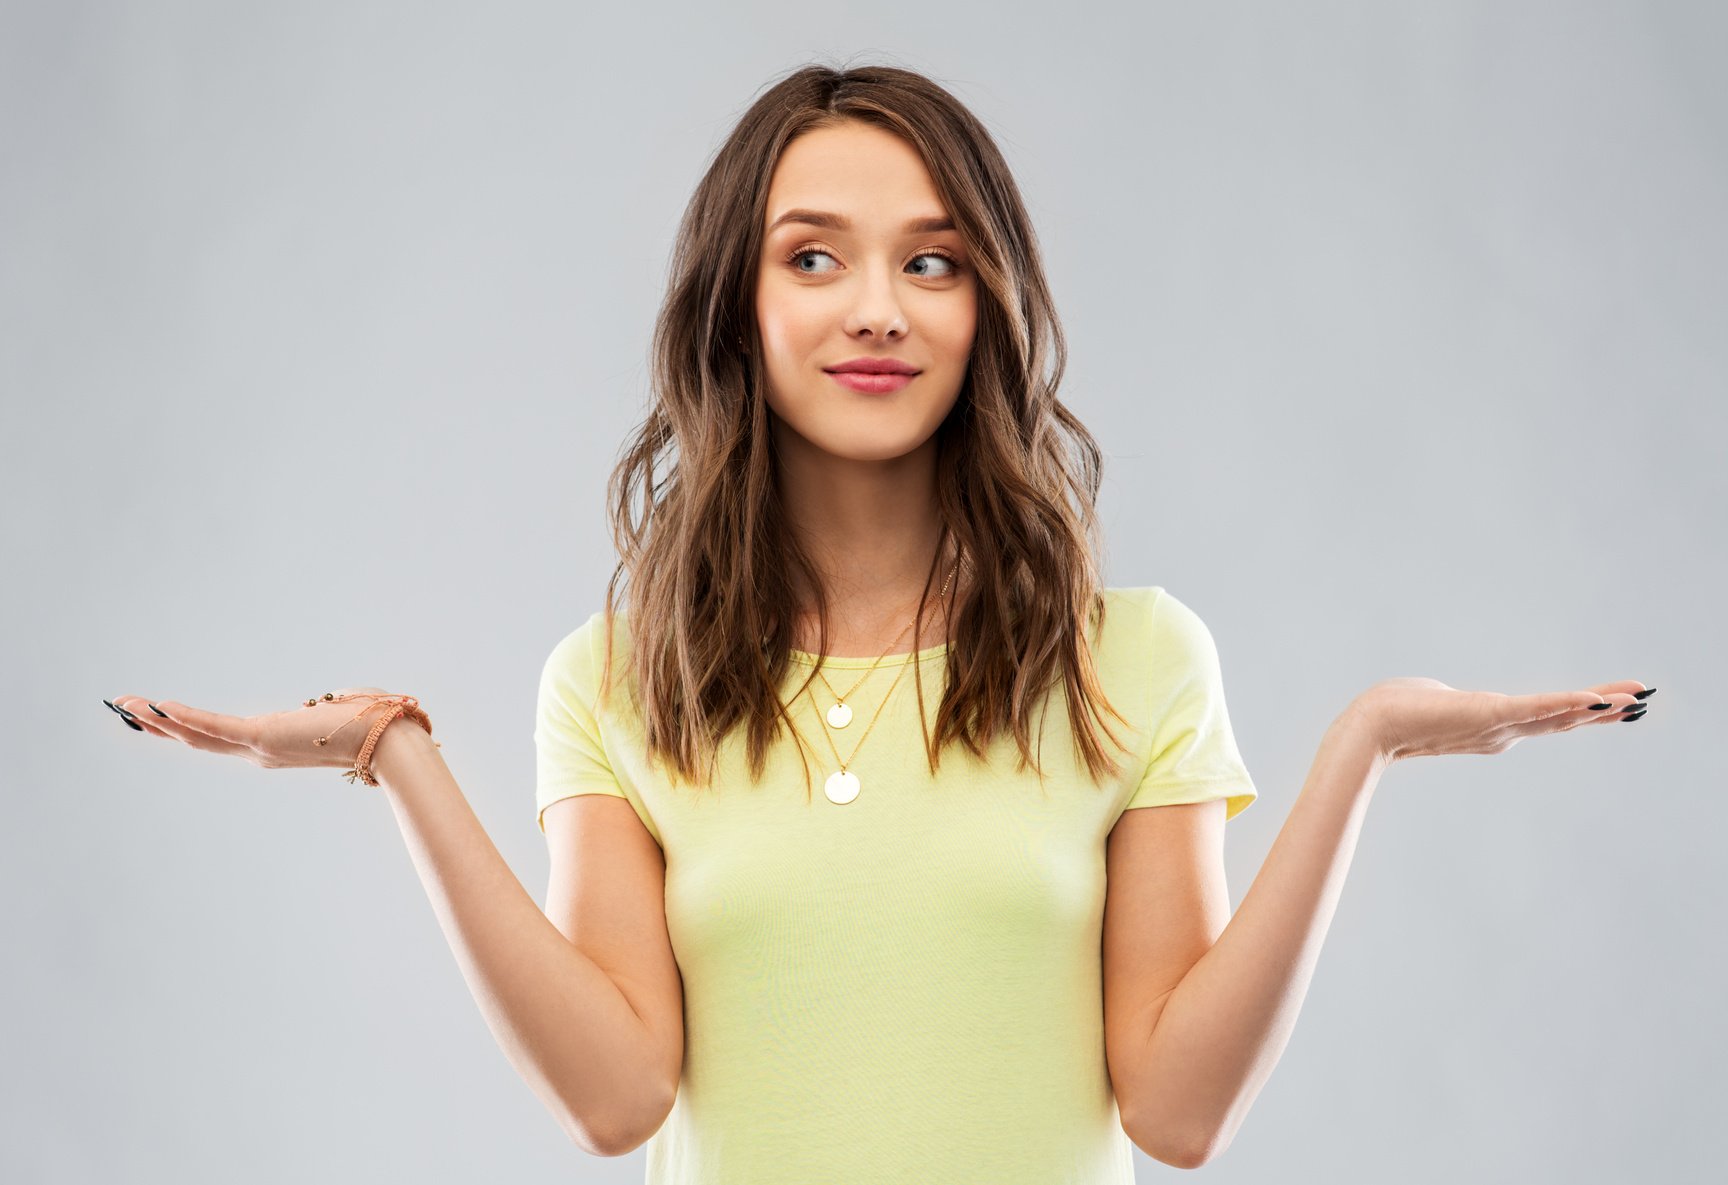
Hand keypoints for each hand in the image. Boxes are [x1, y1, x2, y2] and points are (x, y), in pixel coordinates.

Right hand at [109, 686, 407, 772]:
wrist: (390, 742)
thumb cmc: (375, 725)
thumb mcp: (342, 710)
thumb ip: (326, 706)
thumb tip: (330, 700)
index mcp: (276, 746)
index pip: (223, 738)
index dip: (190, 729)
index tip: (163, 718)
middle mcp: (261, 752)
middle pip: (199, 740)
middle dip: (161, 726)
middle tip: (125, 712)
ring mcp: (259, 747)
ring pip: (197, 736)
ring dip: (159, 720)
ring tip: (125, 706)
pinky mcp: (262, 736)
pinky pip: (214, 727)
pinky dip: (186, 716)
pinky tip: (159, 707)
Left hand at [1350, 678, 1653, 762]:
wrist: (1370, 728)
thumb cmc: (1392, 712)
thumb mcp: (1432, 702)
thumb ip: (1447, 701)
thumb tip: (1439, 697)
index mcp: (1492, 726)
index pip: (1545, 717)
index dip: (1579, 711)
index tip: (1612, 705)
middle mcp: (1502, 731)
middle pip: (1562, 719)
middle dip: (1603, 710)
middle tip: (1643, 702)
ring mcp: (1498, 725)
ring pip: (1557, 715)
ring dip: (1597, 706)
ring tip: (1634, 700)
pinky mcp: (1488, 713)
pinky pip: (1535, 708)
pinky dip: (1564, 704)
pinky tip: (1593, 701)